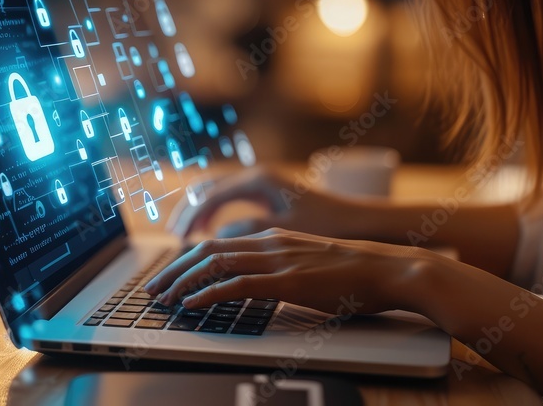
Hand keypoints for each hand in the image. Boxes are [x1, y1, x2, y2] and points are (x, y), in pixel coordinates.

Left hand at [143, 227, 436, 314]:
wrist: (389, 269)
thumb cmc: (357, 273)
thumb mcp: (313, 265)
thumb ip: (285, 269)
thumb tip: (264, 285)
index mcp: (276, 237)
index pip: (220, 243)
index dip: (189, 259)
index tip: (171, 276)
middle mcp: (271, 242)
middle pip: (208, 249)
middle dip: (174, 269)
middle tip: (153, 288)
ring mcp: (278, 259)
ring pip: (214, 263)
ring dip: (182, 281)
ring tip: (162, 298)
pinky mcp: (287, 280)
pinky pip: (235, 285)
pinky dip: (206, 294)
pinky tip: (190, 305)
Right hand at [179, 167, 367, 238]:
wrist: (364, 221)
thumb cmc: (329, 225)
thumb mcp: (284, 231)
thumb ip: (247, 232)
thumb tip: (214, 239)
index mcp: (259, 180)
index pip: (208, 196)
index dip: (188, 220)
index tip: (176, 243)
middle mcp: (257, 175)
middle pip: (207, 189)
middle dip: (186, 214)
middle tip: (172, 240)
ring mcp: (263, 182)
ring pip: (217, 192)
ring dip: (198, 213)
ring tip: (184, 238)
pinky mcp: (269, 193)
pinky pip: (231, 200)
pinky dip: (215, 214)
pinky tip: (210, 233)